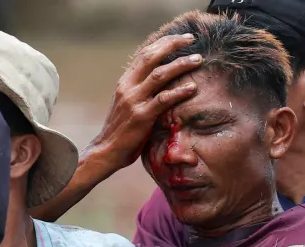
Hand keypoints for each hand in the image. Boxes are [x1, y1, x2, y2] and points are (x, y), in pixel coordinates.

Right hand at [89, 33, 202, 172]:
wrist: (106, 151)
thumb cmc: (122, 130)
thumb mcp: (128, 104)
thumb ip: (140, 91)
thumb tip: (160, 81)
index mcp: (125, 82)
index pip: (144, 54)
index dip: (163, 42)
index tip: (181, 38)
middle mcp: (127, 86)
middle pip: (151, 57)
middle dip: (172, 45)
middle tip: (191, 40)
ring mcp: (134, 101)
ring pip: (159, 75)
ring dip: (180, 65)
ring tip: (197, 60)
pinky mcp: (141, 116)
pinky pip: (163, 100)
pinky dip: (179, 92)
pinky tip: (192, 88)